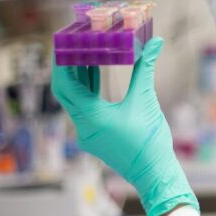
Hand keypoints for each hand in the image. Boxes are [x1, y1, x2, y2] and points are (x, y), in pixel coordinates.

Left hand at [51, 38, 197, 215]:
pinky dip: (87, 89)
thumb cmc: (150, 141)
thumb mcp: (146, 100)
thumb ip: (145, 69)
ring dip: (77, 76)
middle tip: (69, 43)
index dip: (61, 62)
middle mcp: (83, 127)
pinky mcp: (95, 135)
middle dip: (66, 66)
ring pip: (74, 99)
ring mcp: (87, 133)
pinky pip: (83, 107)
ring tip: (81, 50)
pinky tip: (93, 72)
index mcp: (91, 118)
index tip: (62, 42)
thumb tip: (154, 43)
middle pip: (65, 91)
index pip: (65, 85)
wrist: (154, 173)